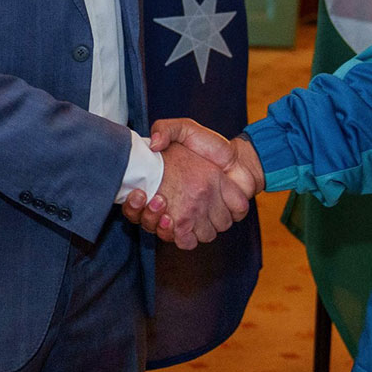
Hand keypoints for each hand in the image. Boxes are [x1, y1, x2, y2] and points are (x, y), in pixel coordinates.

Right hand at [121, 119, 262, 242]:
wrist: (239, 160)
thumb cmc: (212, 146)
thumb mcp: (186, 129)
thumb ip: (167, 129)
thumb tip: (153, 144)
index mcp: (163, 187)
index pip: (136, 206)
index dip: (133, 206)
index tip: (138, 193)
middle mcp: (172, 206)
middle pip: (149, 223)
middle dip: (148, 216)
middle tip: (155, 199)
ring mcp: (188, 218)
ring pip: (166, 234)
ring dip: (162, 226)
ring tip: (164, 207)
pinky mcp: (204, 226)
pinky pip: (187, 242)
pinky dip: (182, 238)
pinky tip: (179, 224)